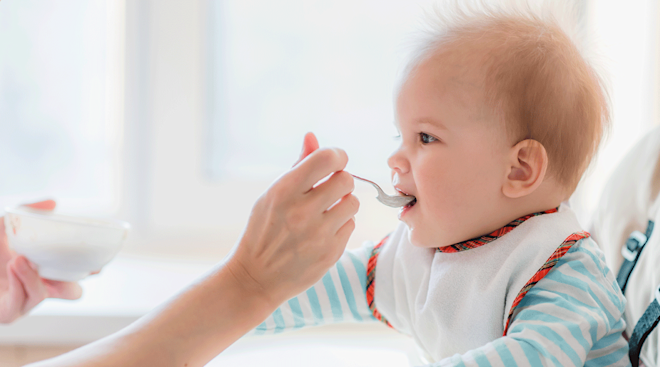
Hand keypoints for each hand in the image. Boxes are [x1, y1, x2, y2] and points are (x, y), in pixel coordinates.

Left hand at [0, 200, 82, 322]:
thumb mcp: (6, 226)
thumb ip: (27, 211)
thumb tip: (52, 202)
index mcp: (47, 271)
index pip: (77, 273)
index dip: (92, 268)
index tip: (97, 258)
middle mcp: (39, 288)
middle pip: (72, 292)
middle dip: (74, 279)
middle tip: (71, 264)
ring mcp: (24, 302)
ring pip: (42, 296)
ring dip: (34, 278)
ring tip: (21, 259)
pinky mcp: (8, 313)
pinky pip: (19, 304)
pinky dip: (19, 283)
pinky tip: (15, 265)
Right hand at [227, 132, 358, 307]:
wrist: (255, 277)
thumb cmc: (263, 229)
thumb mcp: (271, 194)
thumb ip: (297, 165)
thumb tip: (312, 136)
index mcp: (284, 191)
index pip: (327, 159)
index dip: (337, 156)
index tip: (334, 162)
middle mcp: (302, 212)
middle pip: (346, 180)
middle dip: (340, 181)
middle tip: (329, 189)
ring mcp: (318, 235)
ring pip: (353, 203)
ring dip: (343, 204)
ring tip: (326, 211)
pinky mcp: (330, 253)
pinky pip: (351, 225)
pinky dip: (340, 225)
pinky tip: (323, 231)